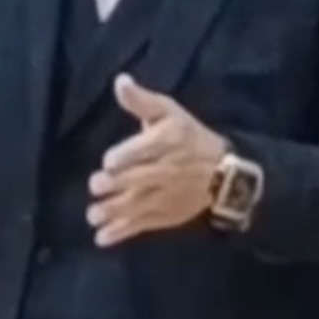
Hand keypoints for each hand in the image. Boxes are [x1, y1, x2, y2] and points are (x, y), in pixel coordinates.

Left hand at [87, 74, 226, 247]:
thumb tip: (120, 81)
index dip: (125, 157)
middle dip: (115, 185)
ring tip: (93, 215)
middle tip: (96, 186)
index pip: (144, 150)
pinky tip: (102, 238)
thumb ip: (141, 101)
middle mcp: (165, 171)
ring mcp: (164, 197)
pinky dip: (121, 233)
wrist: (224, 174)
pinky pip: (141, 225)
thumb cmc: (189, 137)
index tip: (109, 162)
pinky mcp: (164, 216)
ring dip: (113, 211)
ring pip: (136, 205)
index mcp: (165, 143)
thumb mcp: (169, 112)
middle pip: (138, 179)